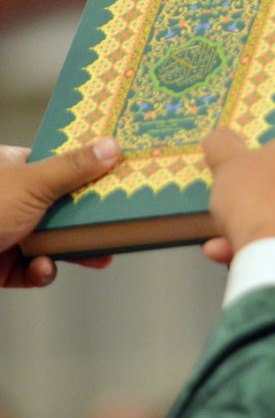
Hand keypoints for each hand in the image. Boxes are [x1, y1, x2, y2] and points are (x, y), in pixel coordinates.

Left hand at [0, 138, 120, 287]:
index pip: (59, 164)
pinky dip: (42, 272)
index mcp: (11, 168)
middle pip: (62, 206)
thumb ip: (73, 168)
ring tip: (97, 257)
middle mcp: (9, 198)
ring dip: (72, 251)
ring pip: (52, 241)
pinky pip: (33, 269)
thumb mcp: (31, 184)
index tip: (119, 179)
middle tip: (118, 226)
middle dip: (89, 220)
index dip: (90, 172)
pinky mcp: (1, 265)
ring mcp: (6, 231)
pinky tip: (42, 269)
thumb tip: (111, 145)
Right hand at [201, 130, 274, 266]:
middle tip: (241, 204)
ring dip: (262, 226)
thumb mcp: (228, 164)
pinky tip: (235, 255)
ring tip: (224, 239)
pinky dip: (271, 247)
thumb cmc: (258, 197)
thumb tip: (220, 138)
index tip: (264, 167)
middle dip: (270, 196)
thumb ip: (223, 146)